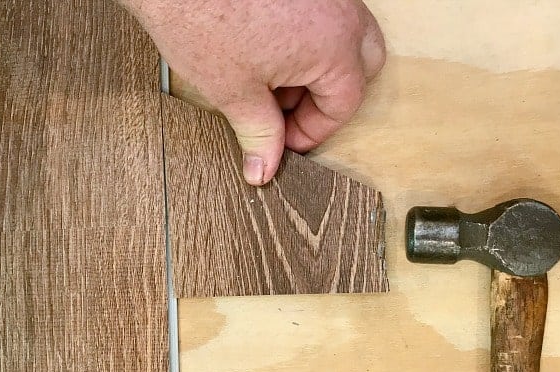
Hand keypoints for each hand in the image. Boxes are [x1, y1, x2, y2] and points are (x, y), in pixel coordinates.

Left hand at [120, 0, 385, 184]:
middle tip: (289, 113)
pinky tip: (267, 51)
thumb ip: (259, 134)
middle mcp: (341, 12)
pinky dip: (307, 39)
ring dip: (318, 69)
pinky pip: (325, 14)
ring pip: (346, 38)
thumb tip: (264, 168)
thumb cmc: (200, 17)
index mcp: (333, 45)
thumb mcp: (234, 92)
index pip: (344, 104)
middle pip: (360, 68)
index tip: (285, 141)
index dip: (313, 132)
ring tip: (272, 82)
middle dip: (328, 98)